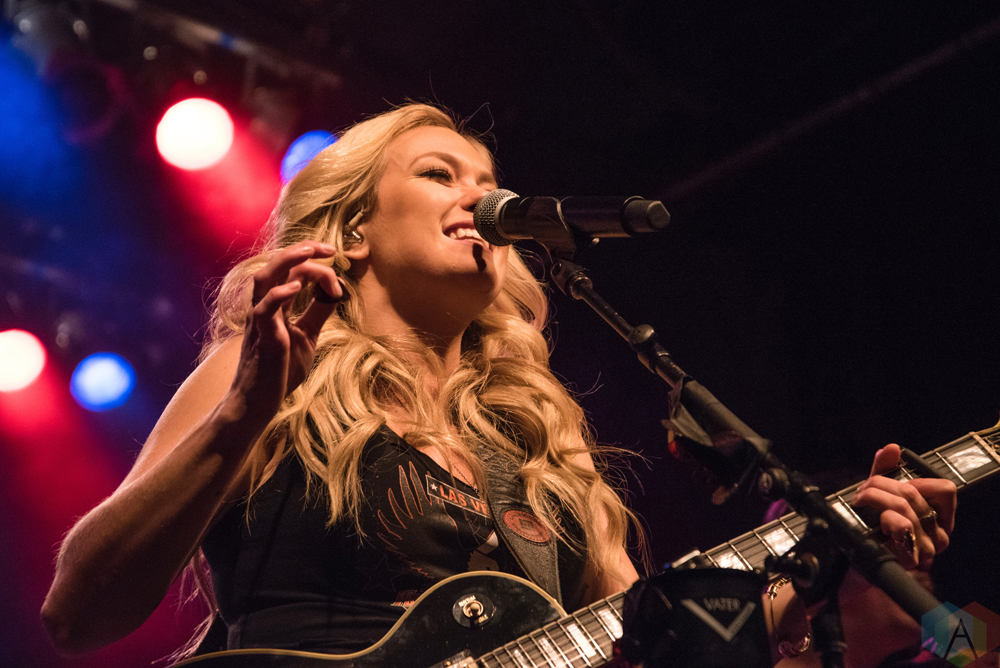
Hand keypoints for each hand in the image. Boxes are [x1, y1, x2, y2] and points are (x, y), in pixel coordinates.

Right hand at [229, 240, 345, 419]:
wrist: (259, 403)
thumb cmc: (279, 371)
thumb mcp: (306, 336)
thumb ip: (316, 313)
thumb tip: (334, 291)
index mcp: (273, 305)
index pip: (291, 272)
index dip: (316, 268)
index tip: (339, 277)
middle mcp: (262, 307)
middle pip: (275, 265)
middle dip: (302, 250)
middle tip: (328, 248)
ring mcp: (259, 321)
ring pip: (264, 278)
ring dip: (287, 261)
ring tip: (310, 252)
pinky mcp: (262, 338)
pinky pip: (264, 309)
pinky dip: (279, 294)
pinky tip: (297, 287)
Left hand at [852, 444, 956, 570]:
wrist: (852, 561)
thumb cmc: (869, 528)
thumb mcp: (878, 494)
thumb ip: (885, 471)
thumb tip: (891, 448)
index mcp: (938, 517)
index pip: (945, 489)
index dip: (918, 480)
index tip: (896, 484)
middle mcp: (937, 534)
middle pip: (914, 494)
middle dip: (880, 485)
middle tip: (862, 491)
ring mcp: (926, 548)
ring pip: (905, 507)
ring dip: (875, 498)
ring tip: (860, 502)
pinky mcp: (910, 557)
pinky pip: (903, 526)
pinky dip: (885, 518)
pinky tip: (876, 523)